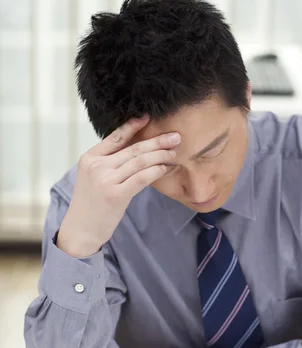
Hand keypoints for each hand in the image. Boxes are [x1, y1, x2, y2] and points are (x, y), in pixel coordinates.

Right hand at [56, 116, 180, 257]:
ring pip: (140, 161)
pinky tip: (165, 168)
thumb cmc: (91, 205)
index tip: (149, 118)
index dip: (133, 126)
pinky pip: (141, 177)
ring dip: (160, 155)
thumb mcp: (93, 178)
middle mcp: (97, 166)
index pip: (116, 136)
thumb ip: (109, 163)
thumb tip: (136, 150)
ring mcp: (105, 180)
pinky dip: (156, 171)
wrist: (80, 230)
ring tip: (174, 153)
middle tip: (175, 137)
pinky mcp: (115, 194)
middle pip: (133, 148)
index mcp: (90, 158)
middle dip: (157, 141)